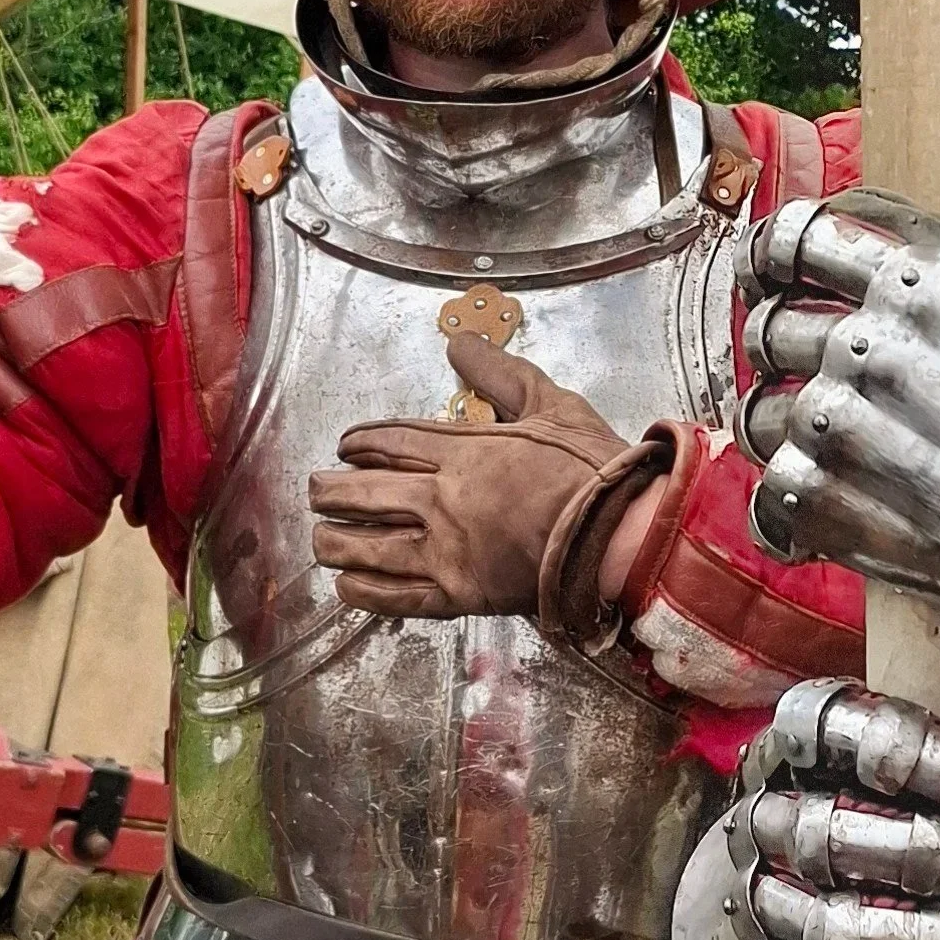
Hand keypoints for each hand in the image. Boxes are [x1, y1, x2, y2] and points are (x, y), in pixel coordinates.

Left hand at [307, 333, 670, 635]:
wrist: (623, 536)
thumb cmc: (595, 473)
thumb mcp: (552, 406)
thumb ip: (502, 375)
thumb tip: (462, 342)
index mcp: (464, 452)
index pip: (390, 442)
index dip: (360, 442)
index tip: (346, 445)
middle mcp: (443, 500)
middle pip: (365, 493)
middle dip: (332, 491)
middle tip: (317, 490)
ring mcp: (448, 551)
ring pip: (369, 546)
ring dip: (337, 541)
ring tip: (321, 538)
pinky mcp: (461, 594)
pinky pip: (398, 597)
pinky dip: (366, 591)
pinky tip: (348, 585)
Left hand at [733, 195, 939, 709]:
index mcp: (910, 283)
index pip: (803, 241)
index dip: (773, 253)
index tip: (765, 271)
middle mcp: (861, 343)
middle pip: (770, 328)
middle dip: (777, 348)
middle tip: (795, 374)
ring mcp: (835, 421)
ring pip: (762, 414)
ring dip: (782, 428)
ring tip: (819, 452)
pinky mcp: (821, 497)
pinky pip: (771, 491)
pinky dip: (791, 507)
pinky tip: (823, 514)